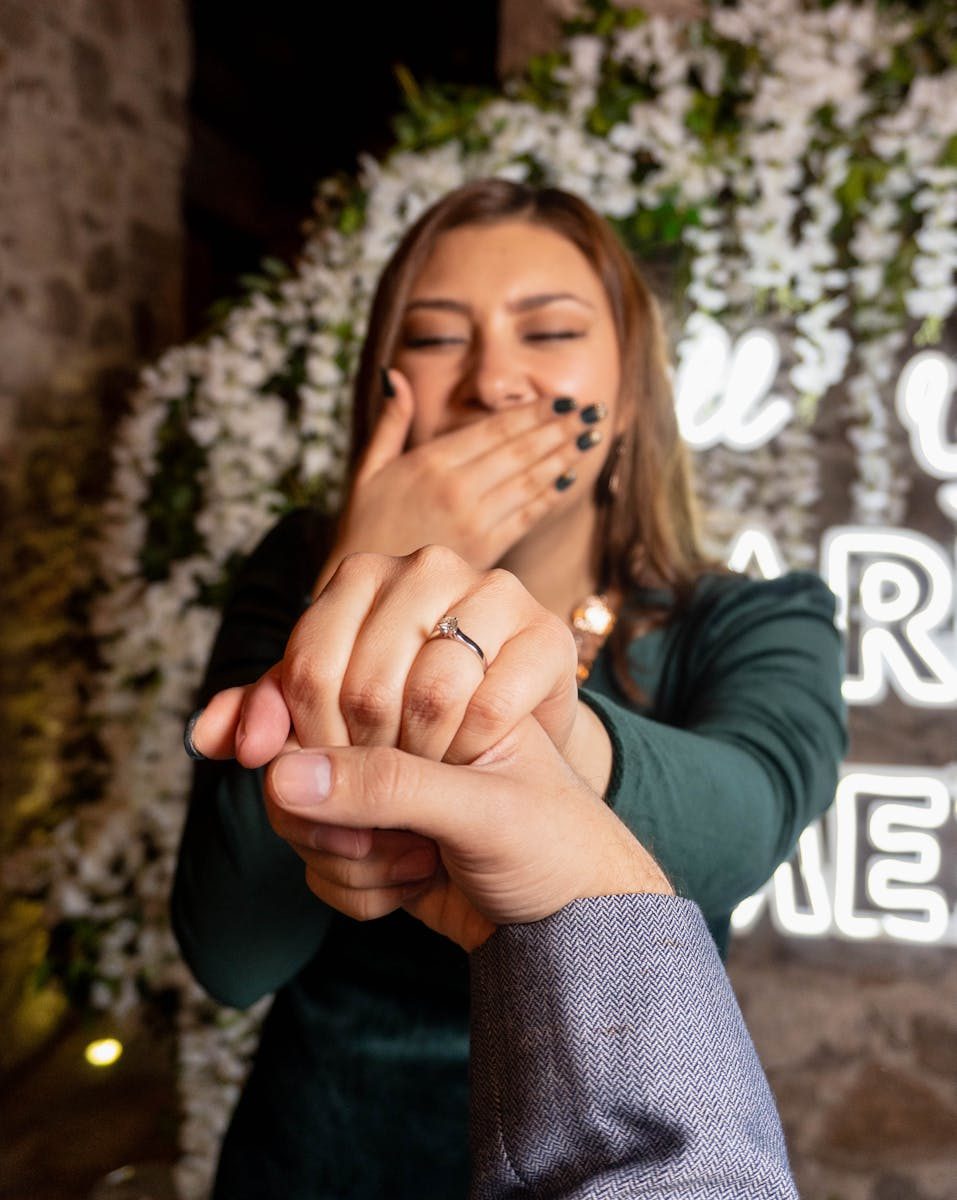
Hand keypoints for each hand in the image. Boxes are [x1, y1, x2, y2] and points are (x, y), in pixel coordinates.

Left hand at [196, 546, 579, 771]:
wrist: (511, 750)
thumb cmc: (409, 725)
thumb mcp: (328, 715)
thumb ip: (267, 717)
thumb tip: (206, 739)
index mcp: (361, 573)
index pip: (306, 668)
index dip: (308, 742)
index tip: (324, 780)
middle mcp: (427, 566)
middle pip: (364, 686)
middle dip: (362, 760)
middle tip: (373, 795)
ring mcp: (494, 592)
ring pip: (431, 693)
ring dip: (419, 762)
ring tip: (419, 784)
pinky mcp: (545, 635)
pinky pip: (492, 707)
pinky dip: (472, 753)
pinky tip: (469, 766)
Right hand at [264, 715, 671, 950]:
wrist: (570, 927)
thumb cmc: (555, 846)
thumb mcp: (482, 811)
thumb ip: (389, 787)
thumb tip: (282, 775)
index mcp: (437, 684)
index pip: (332, 688)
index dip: (333, 751)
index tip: (381, 809)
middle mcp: (398, 725)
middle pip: (296, 752)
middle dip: (341, 819)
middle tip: (409, 841)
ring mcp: (376, 779)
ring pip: (293, 809)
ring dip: (350, 858)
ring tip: (422, 863)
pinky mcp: (363, 830)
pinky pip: (309, 855)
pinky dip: (352, 887)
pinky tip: (413, 886)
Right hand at [317, 369, 604, 588]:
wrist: (368, 586)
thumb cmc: (365, 527)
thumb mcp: (369, 469)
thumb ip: (390, 421)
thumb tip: (393, 373)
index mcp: (430, 462)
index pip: (495, 429)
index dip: (534, 412)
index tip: (563, 399)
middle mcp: (456, 488)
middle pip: (520, 450)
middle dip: (561, 428)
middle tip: (594, 411)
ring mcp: (474, 521)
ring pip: (530, 480)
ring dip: (565, 456)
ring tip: (592, 437)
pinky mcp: (485, 550)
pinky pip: (527, 516)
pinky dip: (550, 495)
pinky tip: (570, 476)